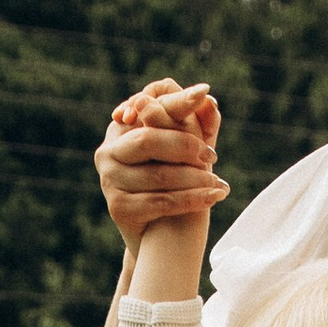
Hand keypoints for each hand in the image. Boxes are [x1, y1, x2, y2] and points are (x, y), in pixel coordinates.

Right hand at [97, 75, 227, 244]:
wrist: (159, 233)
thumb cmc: (174, 181)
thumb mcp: (185, 149)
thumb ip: (196, 124)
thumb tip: (210, 101)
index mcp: (121, 127)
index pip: (149, 106)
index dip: (176, 101)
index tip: (203, 93)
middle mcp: (109, 151)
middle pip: (148, 140)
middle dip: (185, 145)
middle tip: (212, 156)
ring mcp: (109, 180)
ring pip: (159, 174)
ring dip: (195, 179)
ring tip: (218, 183)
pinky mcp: (118, 208)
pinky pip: (161, 201)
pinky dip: (191, 200)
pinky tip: (213, 197)